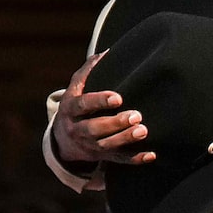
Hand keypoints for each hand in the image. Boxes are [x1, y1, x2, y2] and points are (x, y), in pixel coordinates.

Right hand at [49, 50, 152, 173]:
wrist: (62, 141)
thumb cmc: (75, 106)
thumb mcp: (75, 87)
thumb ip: (88, 71)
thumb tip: (108, 52)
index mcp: (71, 109)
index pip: (84, 105)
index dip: (99, 101)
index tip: (118, 97)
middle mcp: (78, 130)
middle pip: (94, 128)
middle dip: (115, 123)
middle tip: (136, 115)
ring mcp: (90, 145)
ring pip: (106, 145)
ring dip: (125, 139)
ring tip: (143, 131)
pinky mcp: (102, 156)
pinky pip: (119, 160)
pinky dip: (135, 159)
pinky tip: (151, 155)